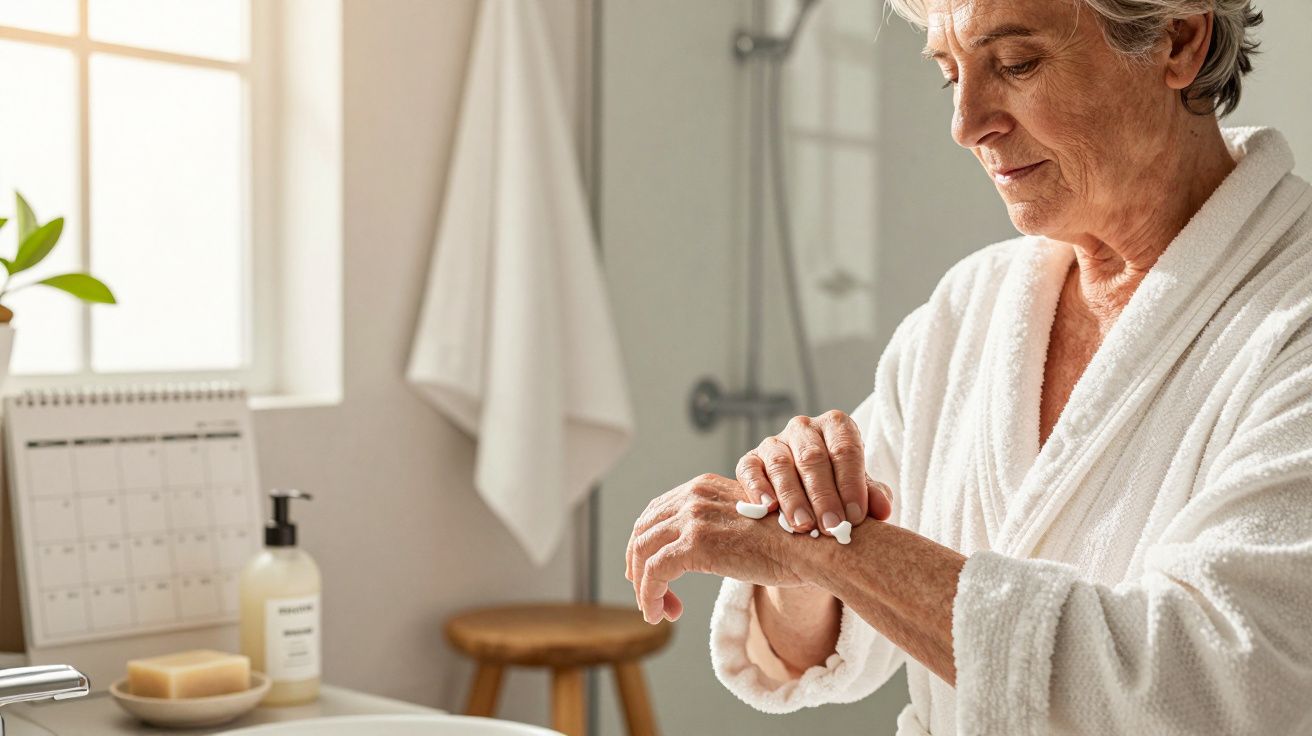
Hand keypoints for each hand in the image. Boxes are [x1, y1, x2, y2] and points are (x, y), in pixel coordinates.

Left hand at [625, 473, 807, 623]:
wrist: (813, 545)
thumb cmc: (792, 539)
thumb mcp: (746, 522)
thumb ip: (719, 527)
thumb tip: (701, 551)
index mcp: (703, 487)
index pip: (656, 512)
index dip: (647, 544)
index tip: (650, 570)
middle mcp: (693, 496)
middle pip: (643, 530)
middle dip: (638, 565)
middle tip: (649, 593)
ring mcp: (692, 519)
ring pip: (643, 554)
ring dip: (644, 586)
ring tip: (656, 610)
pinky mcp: (694, 545)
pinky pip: (654, 573)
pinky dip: (650, 595)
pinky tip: (659, 614)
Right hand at [735, 410, 893, 536]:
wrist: (806, 496)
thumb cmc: (839, 489)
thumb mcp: (859, 491)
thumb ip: (872, 496)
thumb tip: (882, 510)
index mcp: (836, 427)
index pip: (845, 449)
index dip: (851, 483)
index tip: (856, 516)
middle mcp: (804, 428)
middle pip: (813, 458)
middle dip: (823, 496)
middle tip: (831, 527)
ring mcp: (774, 442)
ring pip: (781, 464)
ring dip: (793, 497)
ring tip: (803, 526)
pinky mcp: (750, 459)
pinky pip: (750, 470)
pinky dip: (758, 488)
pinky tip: (768, 509)